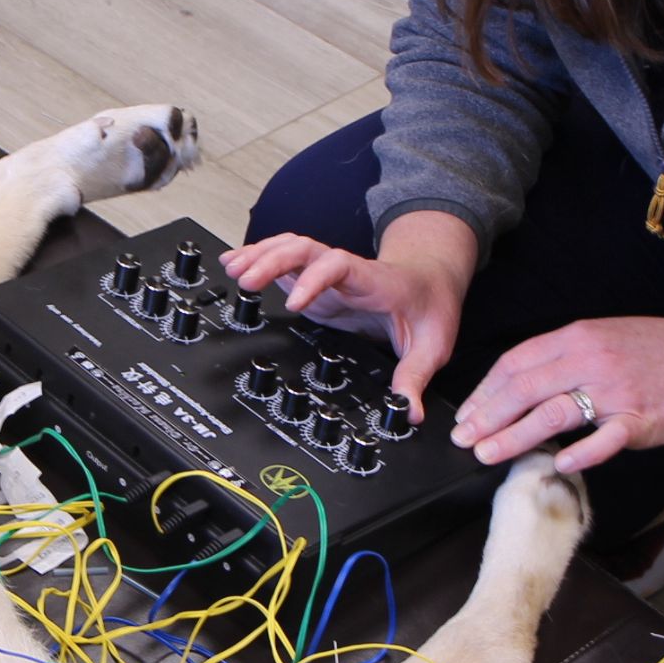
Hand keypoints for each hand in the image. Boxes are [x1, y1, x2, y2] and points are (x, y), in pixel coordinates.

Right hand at [223, 217, 472, 422]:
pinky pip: (285, 259)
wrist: (431, 280)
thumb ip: (416, 378)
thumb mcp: (431, 345)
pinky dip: (259, 257)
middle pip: (305, 250)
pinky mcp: (316, 279)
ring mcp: (329, 274)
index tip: (294, 302)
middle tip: (246, 280)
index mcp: (372, 282)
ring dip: (260, 254)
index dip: (314, 280)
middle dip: (273, 261)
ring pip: (291, 249)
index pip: (339, 268)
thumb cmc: (429, 307)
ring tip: (232, 267)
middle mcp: (346, 272)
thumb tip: (409, 413)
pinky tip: (236, 262)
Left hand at [451, 317, 663, 472]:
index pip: (517, 363)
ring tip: (487, 453)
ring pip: (553, 414)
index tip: (467, 412)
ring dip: (514, 437)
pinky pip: (603, 440)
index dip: (486, 390)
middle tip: (464, 438)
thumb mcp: (604, 336)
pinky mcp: (638, 420)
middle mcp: (591, 361)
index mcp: (577, 337)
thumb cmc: (655, 351)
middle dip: (488, 416)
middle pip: (526, 389)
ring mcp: (615, 391)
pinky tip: (557, 465)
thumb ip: (563, 357)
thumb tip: (520, 383)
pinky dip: (578, 453)